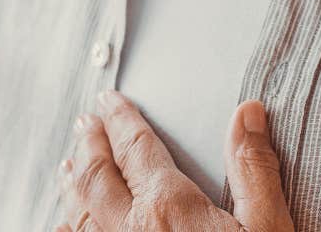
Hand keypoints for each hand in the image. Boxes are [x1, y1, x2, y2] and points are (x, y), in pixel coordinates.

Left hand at [54, 91, 293, 231]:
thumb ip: (254, 171)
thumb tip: (246, 112)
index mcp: (169, 209)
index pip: (136, 149)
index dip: (122, 120)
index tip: (109, 100)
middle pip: (97, 176)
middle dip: (90, 144)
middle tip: (84, 122)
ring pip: (79, 216)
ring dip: (73, 186)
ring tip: (67, 167)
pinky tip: (66, 228)